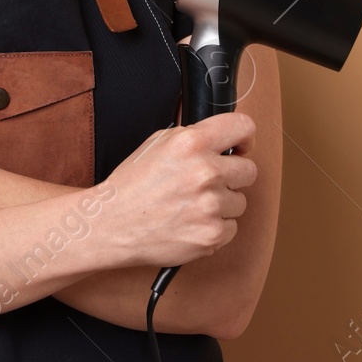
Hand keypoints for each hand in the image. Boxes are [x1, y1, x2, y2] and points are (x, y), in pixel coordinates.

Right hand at [95, 112, 257, 268]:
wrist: (112, 224)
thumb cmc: (133, 184)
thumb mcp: (157, 143)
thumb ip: (193, 136)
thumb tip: (223, 137)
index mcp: (191, 143)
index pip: (243, 126)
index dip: (245, 137)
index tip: (242, 146)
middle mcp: (205, 172)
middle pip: (249, 170)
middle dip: (232, 175)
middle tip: (208, 182)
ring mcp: (210, 206)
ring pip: (240, 202)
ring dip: (222, 204)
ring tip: (191, 205)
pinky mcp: (211, 235)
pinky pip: (231, 228)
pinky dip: (214, 227)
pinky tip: (190, 223)